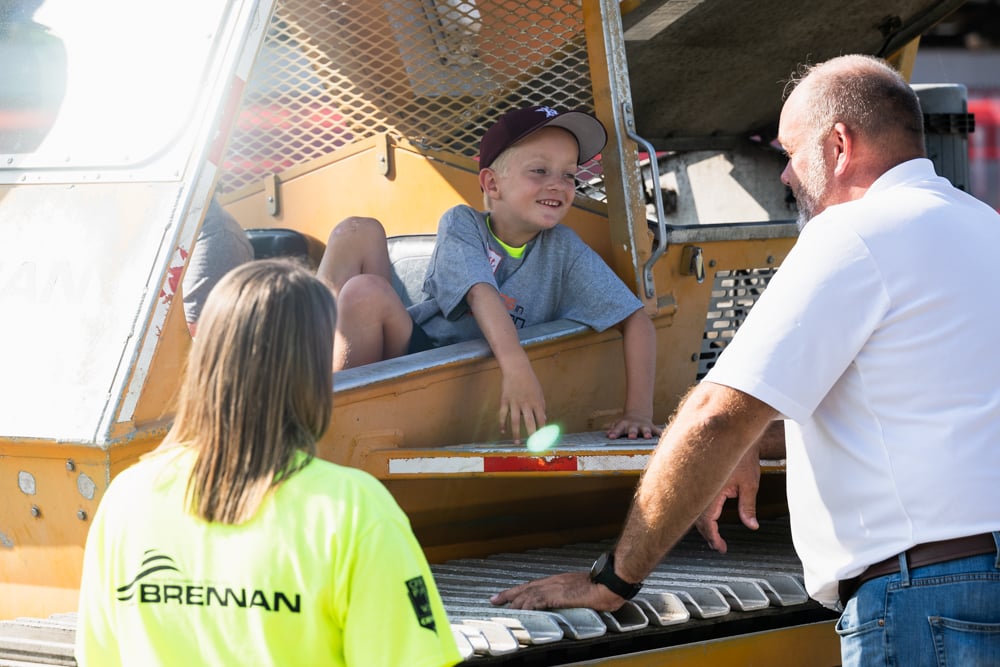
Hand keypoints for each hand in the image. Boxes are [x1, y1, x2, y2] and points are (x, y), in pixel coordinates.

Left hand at [490, 572, 625, 610]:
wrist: (609, 582)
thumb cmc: (602, 586)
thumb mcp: (581, 591)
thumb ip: (571, 597)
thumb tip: (568, 604)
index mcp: (559, 581)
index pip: (534, 585)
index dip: (519, 591)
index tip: (508, 595)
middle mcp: (554, 581)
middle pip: (526, 587)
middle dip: (509, 594)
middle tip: (495, 600)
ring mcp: (556, 587)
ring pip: (529, 593)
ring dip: (515, 601)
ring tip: (503, 607)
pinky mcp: (559, 594)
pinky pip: (539, 600)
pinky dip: (527, 604)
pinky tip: (520, 609)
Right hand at [498, 364, 545, 443]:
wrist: (517, 368)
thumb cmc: (530, 380)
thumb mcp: (540, 392)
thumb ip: (542, 406)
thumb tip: (544, 420)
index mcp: (536, 402)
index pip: (541, 420)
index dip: (543, 431)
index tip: (544, 441)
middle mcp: (526, 404)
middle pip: (529, 422)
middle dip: (531, 435)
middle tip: (532, 446)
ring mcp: (514, 402)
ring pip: (515, 421)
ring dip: (516, 433)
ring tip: (518, 443)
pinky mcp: (505, 400)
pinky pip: (502, 414)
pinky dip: (502, 423)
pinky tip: (503, 431)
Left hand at [606, 412, 661, 439]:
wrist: (638, 414)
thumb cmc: (626, 423)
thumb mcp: (618, 424)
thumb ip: (613, 429)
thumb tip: (607, 434)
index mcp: (624, 425)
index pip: (618, 429)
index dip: (614, 433)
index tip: (611, 437)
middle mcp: (634, 425)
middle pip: (633, 429)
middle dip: (632, 433)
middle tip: (631, 437)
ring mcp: (643, 426)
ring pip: (645, 430)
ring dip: (646, 433)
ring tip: (647, 437)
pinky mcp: (652, 428)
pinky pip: (657, 431)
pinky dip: (660, 433)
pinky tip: (662, 436)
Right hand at [694, 445, 759, 552]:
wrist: (731, 430)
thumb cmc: (741, 454)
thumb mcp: (749, 483)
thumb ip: (748, 507)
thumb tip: (752, 525)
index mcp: (710, 492)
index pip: (707, 523)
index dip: (714, 538)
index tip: (721, 548)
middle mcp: (699, 488)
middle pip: (697, 520)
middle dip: (708, 534)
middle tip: (718, 545)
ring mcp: (696, 483)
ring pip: (693, 510)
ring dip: (703, 523)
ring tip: (714, 534)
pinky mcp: (696, 477)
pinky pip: (694, 498)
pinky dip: (699, 510)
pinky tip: (707, 514)